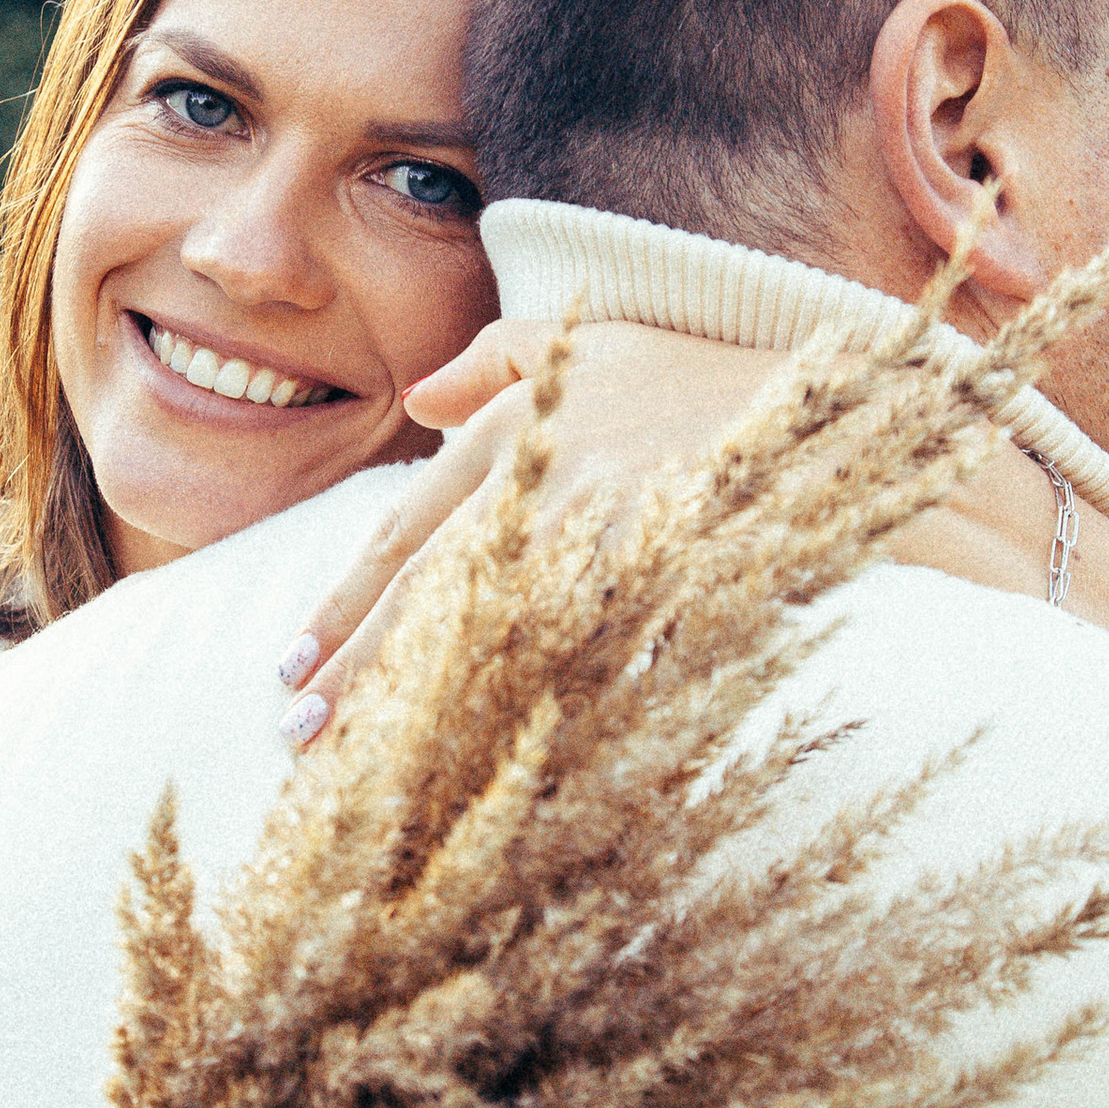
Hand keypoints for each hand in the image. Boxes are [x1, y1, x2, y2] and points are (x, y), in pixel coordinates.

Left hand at [276, 318, 809, 727]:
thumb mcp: (590, 341)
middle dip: (354, 672)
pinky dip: (515, 715)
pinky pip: (569, 665)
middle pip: (423, 597)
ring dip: (417, 705)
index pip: (400, 534)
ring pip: (482, 639)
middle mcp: (538, 485)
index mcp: (510, 431)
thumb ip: (492, 358)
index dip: (340, 604)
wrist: (818, 415)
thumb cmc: (699, 374)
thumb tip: (415, 400)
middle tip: (294, 735)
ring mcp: (596, 541)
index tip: (289, 662)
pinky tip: (475, 764)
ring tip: (361, 767)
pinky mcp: (649, 585)